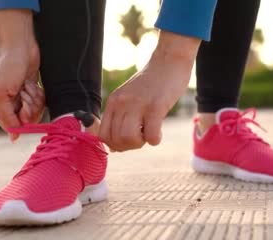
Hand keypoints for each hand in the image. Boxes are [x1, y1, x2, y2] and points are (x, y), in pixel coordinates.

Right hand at [0, 10, 39, 140]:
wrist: (21, 46)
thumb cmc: (8, 67)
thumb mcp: (1, 93)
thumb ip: (6, 116)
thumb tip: (13, 137)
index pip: (13, 126)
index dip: (21, 119)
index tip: (23, 106)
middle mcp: (9, 105)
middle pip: (26, 120)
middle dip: (29, 106)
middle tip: (25, 91)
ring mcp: (21, 99)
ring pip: (35, 112)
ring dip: (34, 99)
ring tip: (28, 85)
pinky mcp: (33, 92)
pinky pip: (41, 103)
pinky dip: (39, 94)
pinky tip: (34, 84)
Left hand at [99, 31, 199, 150]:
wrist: (169, 60)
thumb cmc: (152, 83)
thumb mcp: (129, 96)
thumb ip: (121, 117)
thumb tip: (115, 147)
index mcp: (113, 101)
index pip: (103, 135)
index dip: (115, 144)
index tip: (129, 139)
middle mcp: (122, 103)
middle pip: (115, 140)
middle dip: (129, 146)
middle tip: (141, 137)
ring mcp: (138, 104)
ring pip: (129, 139)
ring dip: (140, 143)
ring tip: (149, 134)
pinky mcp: (156, 106)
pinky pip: (150, 135)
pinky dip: (155, 140)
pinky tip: (159, 133)